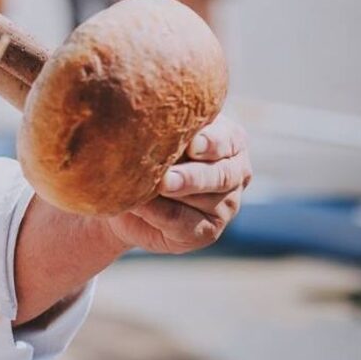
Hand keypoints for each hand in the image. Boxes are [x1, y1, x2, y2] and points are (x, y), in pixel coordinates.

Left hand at [104, 115, 251, 253]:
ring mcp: (227, 205)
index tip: (191, 144)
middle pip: (220, 175)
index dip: (211, 142)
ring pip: (203, 201)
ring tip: (148, 189)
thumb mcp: (158, 132)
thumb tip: (148, 130)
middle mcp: (235, 171)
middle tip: (166, 179)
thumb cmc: (146, 148)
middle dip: (192, 177)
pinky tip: (139, 205)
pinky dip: (159, 214)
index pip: (227, 139)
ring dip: (172, 195)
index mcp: (229, 138)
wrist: (125, 190)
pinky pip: (185, 223)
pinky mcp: (208, 231)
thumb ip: (165, 129)